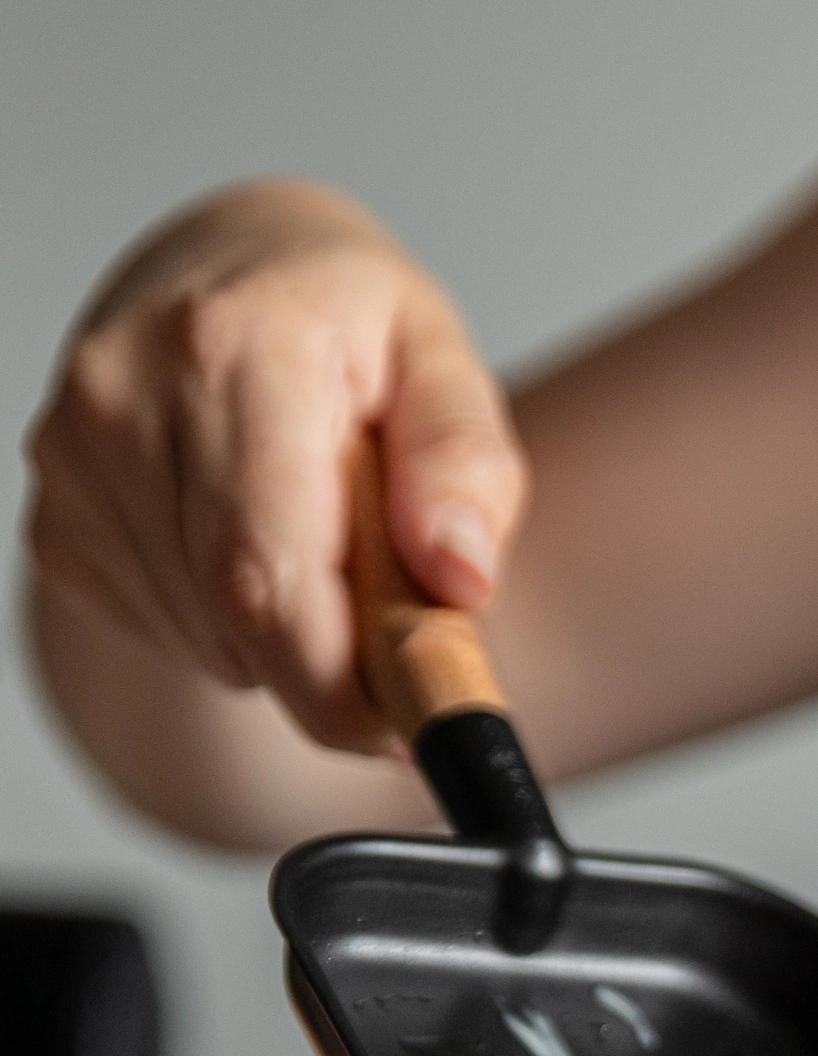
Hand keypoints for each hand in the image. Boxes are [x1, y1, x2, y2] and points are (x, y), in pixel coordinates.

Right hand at [26, 178, 527, 750]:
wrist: (231, 273)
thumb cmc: (345, 326)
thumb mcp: (442, 363)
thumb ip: (465, 467)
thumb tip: (460, 577)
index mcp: (232, 348)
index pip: (264, 574)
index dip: (337, 682)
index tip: (406, 724)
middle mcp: (124, 396)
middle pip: (234, 622)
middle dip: (329, 658)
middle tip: (388, 612)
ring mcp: (73, 460)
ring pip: (205, 641)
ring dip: (281, 636)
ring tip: (313, 538)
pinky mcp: (55, 518)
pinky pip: (165, 631)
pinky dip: (226, 623)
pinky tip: (243, 536)